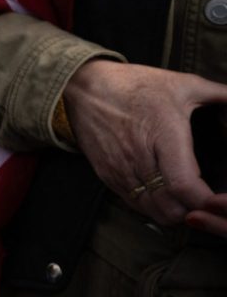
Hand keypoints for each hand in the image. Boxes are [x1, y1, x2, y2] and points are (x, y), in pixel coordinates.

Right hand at [63, 60, 226, 236]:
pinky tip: (165, 194)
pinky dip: (154, 207)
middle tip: (208, 201)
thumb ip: (220, 94)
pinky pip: (135, 205)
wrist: (82, 88)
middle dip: (196, 212)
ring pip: (154, 212)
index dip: (208, 202)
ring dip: (176, 212)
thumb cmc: (135, 85)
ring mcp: (121, 169)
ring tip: (188, 200)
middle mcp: (139, 157)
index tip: (220, 199)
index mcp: (163, 134)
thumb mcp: (183, 83)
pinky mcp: (108, 176)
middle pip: (172, 208)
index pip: (186, 186)